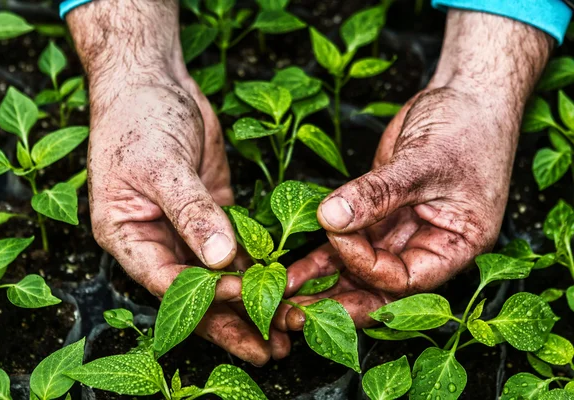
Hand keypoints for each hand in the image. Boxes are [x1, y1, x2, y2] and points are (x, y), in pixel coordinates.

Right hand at [67, 0, 289, 363]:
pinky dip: (257, 269)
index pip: (165, 280)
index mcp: (126, 235)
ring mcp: (186, 230)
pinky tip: (282, 289)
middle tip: (270, 347)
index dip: (202, 295)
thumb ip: (191, 211)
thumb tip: (220, 258)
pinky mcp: (213, 215)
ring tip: (285, 331)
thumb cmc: (139, 118)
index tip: (241, 297)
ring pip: (219, 276)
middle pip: (195, 291)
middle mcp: (156, 240)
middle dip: (231, 320)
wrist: (152, 82)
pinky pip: (237, 250)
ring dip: (250, 302)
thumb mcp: (161, 164)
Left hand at [275, 10, 551, 330]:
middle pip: (378, 288)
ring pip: (357, 269)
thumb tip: (331, 216)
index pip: (404, 278)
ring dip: (322, 283)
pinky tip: (293, 271)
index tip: (337, 233)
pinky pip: (347, 242)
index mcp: (454, 247)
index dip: (366, 264)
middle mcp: (426, 248)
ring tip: (283, 294)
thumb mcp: (425, 162)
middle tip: (294, 313)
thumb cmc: (466, 129)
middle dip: (337, 301)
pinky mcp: (377, 216)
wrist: (466, 98)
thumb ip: (379, 192)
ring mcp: (400, 233)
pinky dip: (321, 256)